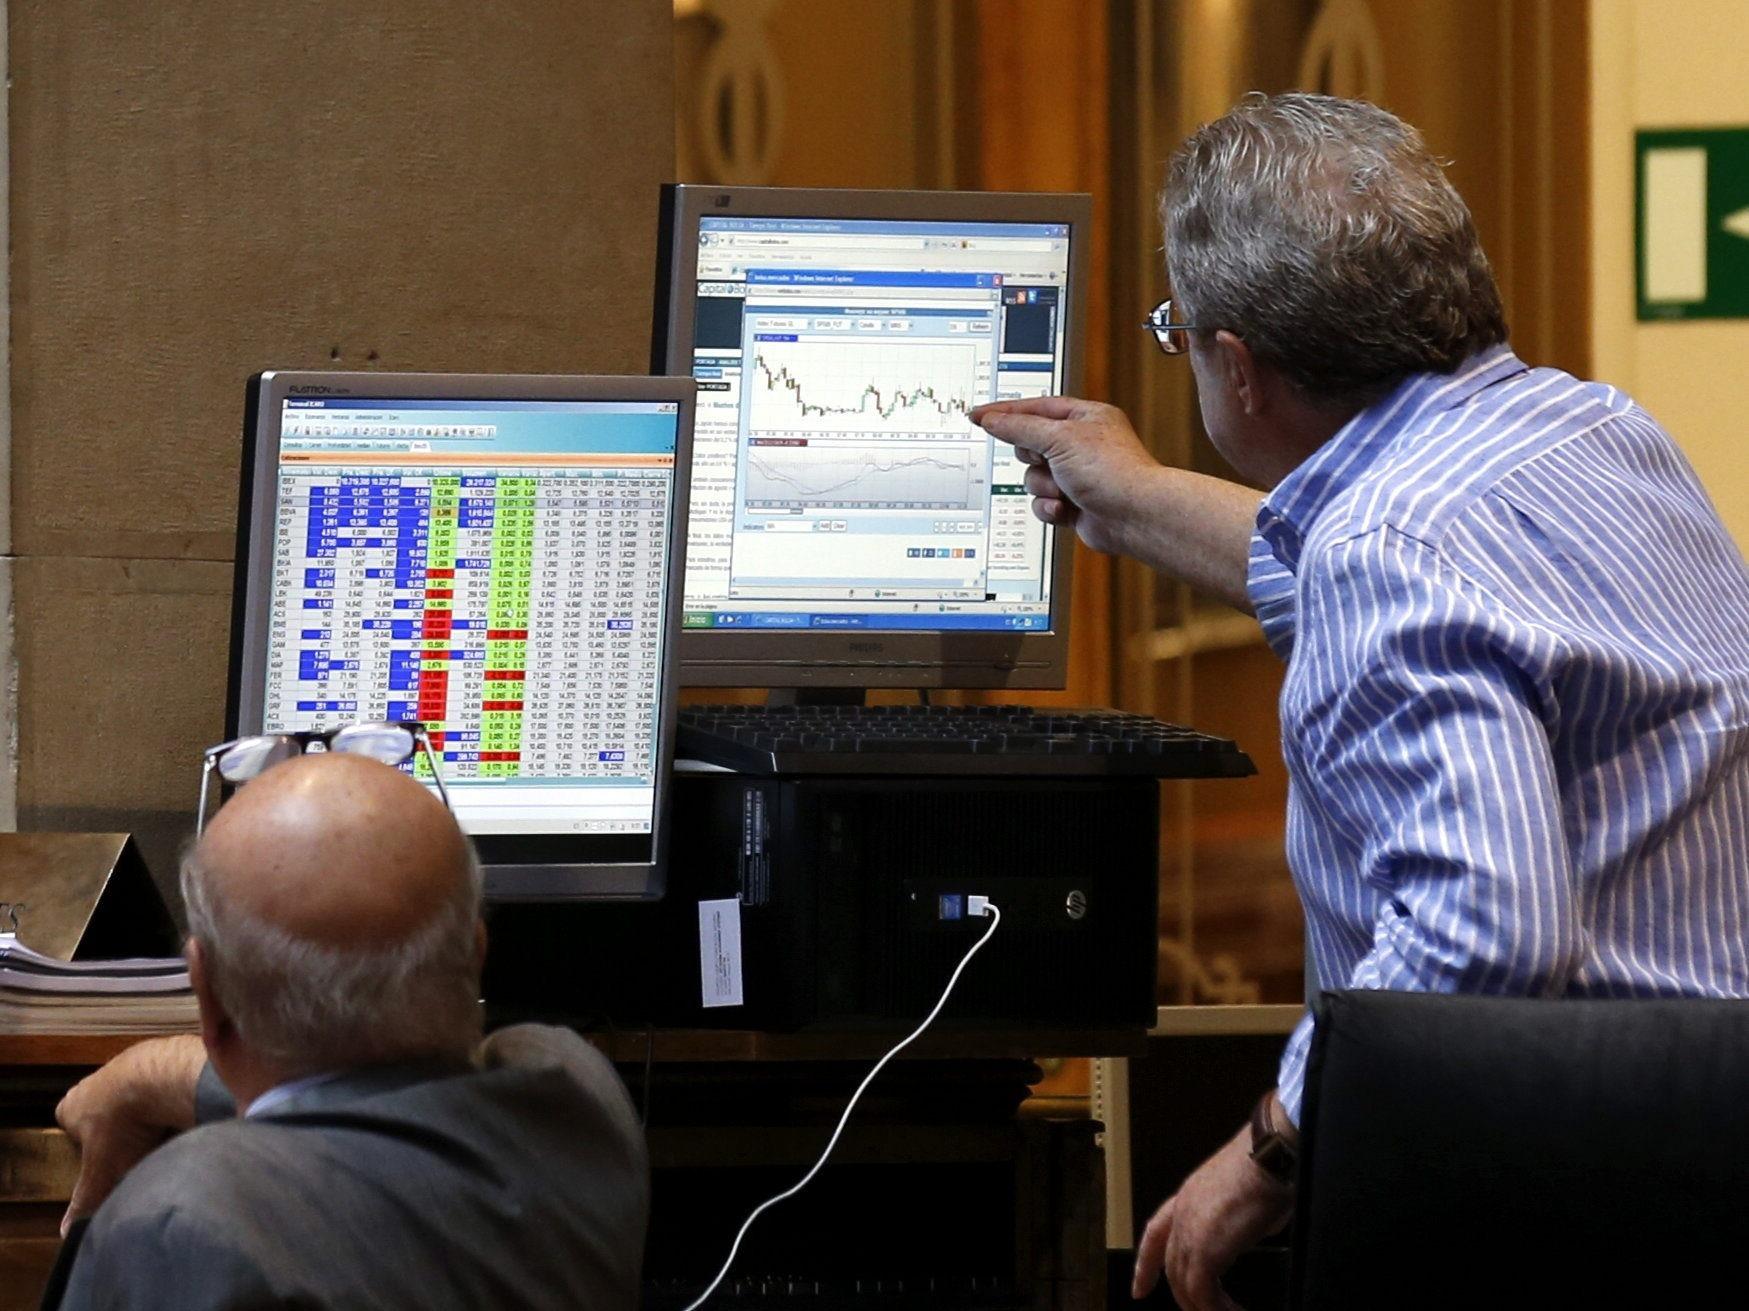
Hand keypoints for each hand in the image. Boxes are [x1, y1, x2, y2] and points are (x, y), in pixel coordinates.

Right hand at [55, 1035, 207, 1234]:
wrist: (162, 1077)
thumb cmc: (123, 1123)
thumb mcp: (102, 1170)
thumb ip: (85, 1199)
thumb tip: (66, 1232)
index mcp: (70, 1106)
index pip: (72, 1130)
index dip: (90, 1150)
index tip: (108, 1161)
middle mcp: (94, 1082)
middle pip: (104, 1116)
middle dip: (119, 1134)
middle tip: (135, 1152)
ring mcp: (126, 1067)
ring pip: (133, 1101)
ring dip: (145, 1117)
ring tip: (159, 1135)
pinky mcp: (158, 1060)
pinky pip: (160, 1087)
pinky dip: (167, 1102)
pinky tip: (177, 1117)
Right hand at [969, 396, 1160, 556]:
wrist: (1134, 516)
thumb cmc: (1113, 471)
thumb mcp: (1059, 438)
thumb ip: (1020, 428)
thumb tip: (993, 420)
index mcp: (1085, 417)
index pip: (1035, 408)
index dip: (1005, 412)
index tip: (978, 415)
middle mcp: (1081, 444)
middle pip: (1030, 445)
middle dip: (1035, 459)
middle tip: (1048, 459)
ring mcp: (1077, 475)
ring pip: (1033, 478)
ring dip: (1044, 487)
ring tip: (1065, 490)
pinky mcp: (1074, 503)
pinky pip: (1042, 503)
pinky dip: (1050, 507)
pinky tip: (1066, 509)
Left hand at [1131, 1116, 1294, 1308]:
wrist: (1268, 1154)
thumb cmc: (1264, 1167)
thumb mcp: (1241, 1197)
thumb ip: (1236, 1219)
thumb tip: (1249, 1231)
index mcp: (1187, 1197)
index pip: (1154, 1234)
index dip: (1145, 1265)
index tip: (1139, 1290)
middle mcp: (1182, 1213)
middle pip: (1171, 1266)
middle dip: (1183, 1296)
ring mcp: (1190, 1230)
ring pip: (1184, 1283)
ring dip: (1202, 1307)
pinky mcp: (1205, 1249)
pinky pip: (1203, 1292)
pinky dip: (1216, 1309)